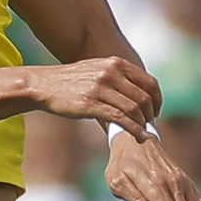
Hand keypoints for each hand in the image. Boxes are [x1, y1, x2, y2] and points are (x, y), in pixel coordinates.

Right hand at [25, 56, 159, 133]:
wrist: (44, 84)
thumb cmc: (71, 81)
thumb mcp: (97, 70)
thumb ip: (117, 77)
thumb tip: (136, 94)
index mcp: (116, 63)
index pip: (149, 82)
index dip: (157, 99)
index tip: (155, 111)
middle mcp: (111, 73)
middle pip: (144, 96)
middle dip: (150, 114)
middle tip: (149, 125)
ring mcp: (101, 88)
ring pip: (134, 108)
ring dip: (143, 124)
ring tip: (143, 133)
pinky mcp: (91, 104)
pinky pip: (120, 118)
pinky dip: (133, 129)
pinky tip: (137, 136)